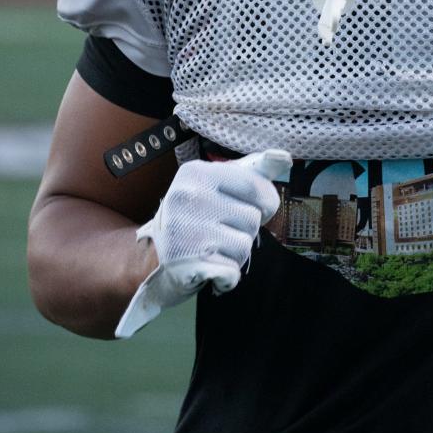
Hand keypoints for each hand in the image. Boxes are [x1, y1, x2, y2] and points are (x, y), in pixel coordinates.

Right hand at [115, 149, 290, 337]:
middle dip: (241, 231)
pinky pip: (234, 271)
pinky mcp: (189, 263)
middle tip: (215, 233)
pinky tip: (207, 267)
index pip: (257, 187)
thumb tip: (283, 157)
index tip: (240, 209)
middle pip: (253, 219)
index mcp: (196, 173)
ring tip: (210, 249)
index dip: (261, 204)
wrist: (149, 260)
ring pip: (245, 245)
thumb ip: (250, 172)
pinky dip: (226, 275)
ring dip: (234, 254)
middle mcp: (189, 197)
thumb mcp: (213, 187)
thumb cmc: (191, 221)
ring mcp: (187, 230)